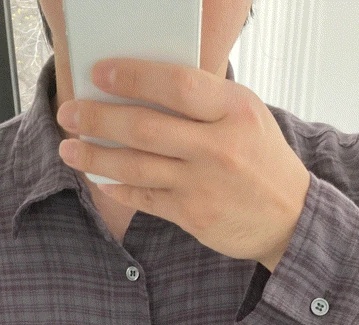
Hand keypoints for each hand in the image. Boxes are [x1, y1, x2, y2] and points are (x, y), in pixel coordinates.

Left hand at [57, 58, 310, 271]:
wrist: (289, 217)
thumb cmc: (260, 159)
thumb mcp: (244, 115)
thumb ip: (203, 101)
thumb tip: (140, 86)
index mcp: (234, 110)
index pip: (176, 85)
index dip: (133, 77)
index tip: (98, 73)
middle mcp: (218, 147)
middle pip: (145, 128)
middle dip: (98, 119)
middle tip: (69, 113)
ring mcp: (204, 185)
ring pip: (137, 167)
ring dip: (96, 156)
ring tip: (69, 148)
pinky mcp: (194, 215)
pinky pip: (145, 197)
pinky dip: (117, 186)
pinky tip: (98, 177)